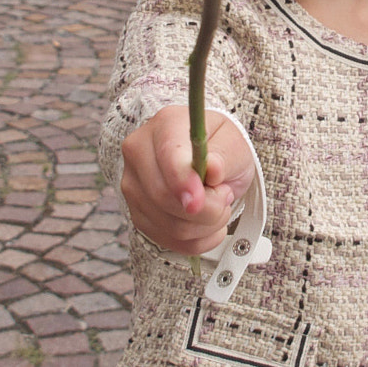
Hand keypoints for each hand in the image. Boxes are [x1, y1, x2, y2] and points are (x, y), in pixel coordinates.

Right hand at [121, 106, 254, 256]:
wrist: (208, 161)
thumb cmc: (220, 148)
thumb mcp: (234, 143)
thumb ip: (224, 156)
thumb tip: (212, 169)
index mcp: (165, 125)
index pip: (168, 156)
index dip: (183, 182)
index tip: (200, 199)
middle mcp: (139, 153)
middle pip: (163, 196)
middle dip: (206, 209)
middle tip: (225, 196)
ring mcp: (133, 186)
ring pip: (169, 225)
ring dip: (206, 225)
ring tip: (217, 205)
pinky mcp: (138, 214)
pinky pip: (170, 241)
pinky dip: (198, 239)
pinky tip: (207, 223)